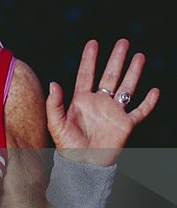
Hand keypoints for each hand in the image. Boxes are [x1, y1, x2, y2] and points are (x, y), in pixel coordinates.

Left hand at [46, 39, 158, 164]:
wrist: (83, 165)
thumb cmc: (67, 146)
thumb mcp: (56, 124)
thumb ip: (55, 104)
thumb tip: (53, 83)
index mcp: (82, 100)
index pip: (86, 74)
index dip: (89, 58)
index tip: (93, 43)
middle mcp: (99, 102)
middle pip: (110, 75)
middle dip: (116, 59)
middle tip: (123, 42)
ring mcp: (114, 112)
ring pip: (126, 87)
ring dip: (133, 72)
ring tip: (139, 56)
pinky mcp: (125, 124)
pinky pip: (140, 111)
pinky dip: (148, 102)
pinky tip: (154, 90)